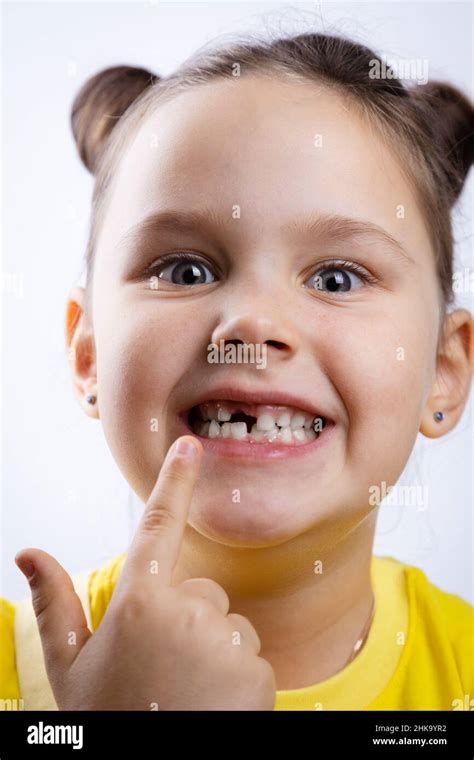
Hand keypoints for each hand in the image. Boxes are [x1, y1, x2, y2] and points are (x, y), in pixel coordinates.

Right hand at [15, 435, 275, 709]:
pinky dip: (236, 676)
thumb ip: (55, 604)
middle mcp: (187, 611)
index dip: (174, 480)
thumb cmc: (112, 718)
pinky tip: (212, 705)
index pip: (158, 525)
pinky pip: (250, 654)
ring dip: (211, 649)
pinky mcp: (259, 670)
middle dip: (185, 618)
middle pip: (198, 591)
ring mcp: (226, 640)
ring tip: (185, 691)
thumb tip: (29, 554)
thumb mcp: (71, 668)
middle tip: (161, 668)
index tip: (190, 446)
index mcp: (138, 603)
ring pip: (225, 623)